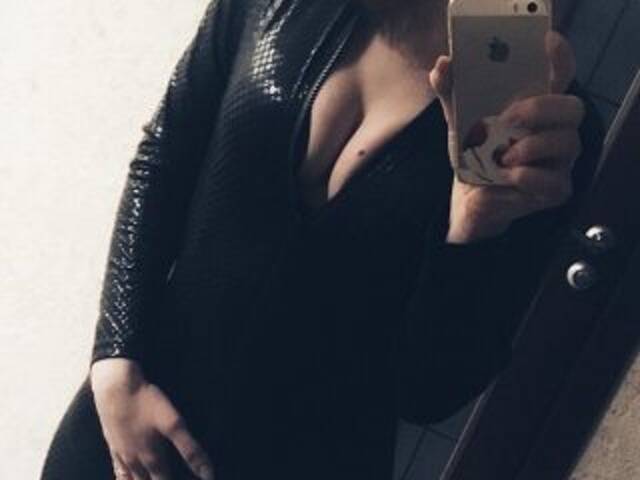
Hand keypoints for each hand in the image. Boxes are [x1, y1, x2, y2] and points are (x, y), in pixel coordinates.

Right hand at [90, 358, 214, 479]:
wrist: (115, 386)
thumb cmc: (146, 402)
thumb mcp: (173, 424)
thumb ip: (190, 450)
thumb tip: (208, 474)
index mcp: (152, 459)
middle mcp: (135, 461)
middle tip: (164, 479)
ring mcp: (121, 453)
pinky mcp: (111, 443)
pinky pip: (117, 470)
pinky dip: (123, 479)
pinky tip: (126, 477)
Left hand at [429, 31, 585, 243]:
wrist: (468, 200)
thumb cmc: (474, 155)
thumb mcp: (459, 121)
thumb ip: (451, 93)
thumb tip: (441, 67)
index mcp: (538, 109)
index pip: (561, 77)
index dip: (560, 60)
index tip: (547, 44)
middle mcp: (555, 132)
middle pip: (572, 108)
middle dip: (542, 109)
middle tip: (508, 117)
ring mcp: (559, 162)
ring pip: (567, 143)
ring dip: (532, 145)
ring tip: (503, 155)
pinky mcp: (554, 190)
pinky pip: (553, 181)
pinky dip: (528, 176)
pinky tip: (506, 175)